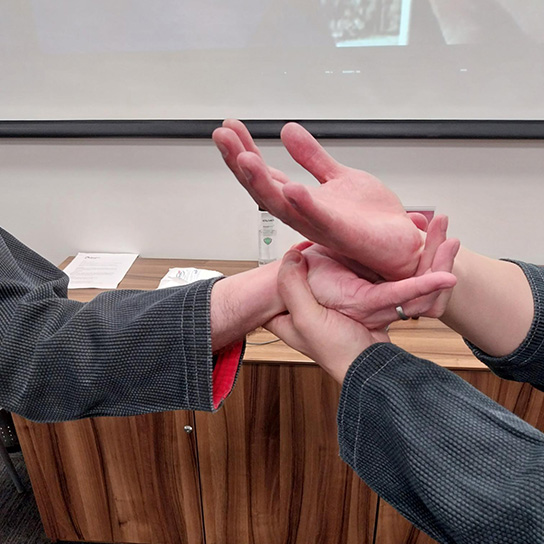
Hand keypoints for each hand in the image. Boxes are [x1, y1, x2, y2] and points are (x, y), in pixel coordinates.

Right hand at [213, 119, 425, 279]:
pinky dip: (305, 205)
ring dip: (262, 183)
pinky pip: (321, 219)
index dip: (244, 152)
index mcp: (302, 200)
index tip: (229, 128)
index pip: (265, 174)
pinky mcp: (342, 233)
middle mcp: (304, 214)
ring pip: (283, 205)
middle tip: (223, 136)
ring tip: (245, 158)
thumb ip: (313, 157)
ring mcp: (320, 225)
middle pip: (263, 188)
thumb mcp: (339, 177)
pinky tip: (292, 188)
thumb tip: (288, 131)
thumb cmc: (371, 219)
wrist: (400, 244)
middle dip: (241, 163)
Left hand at [266, 250, 386, 382]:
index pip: (265, 295)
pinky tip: (335, 263)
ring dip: (315, 268)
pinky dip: (334, 273)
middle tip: (300, 250)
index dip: (268, 278)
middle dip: (294, 268)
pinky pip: (332, 284)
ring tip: (316, 251)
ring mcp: (320, 310)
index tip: (278, 260)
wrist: (372, 360)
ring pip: (312, 282)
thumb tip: (290, 257)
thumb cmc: (337, 348)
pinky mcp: (339, 306)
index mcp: (282, 322)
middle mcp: (299, 316)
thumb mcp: (306, 317)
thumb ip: (293, 287)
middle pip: (290, 284)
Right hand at [301, 219, 457, 329]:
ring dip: (438, 259)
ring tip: (441, 230)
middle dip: (441, 264)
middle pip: (426, 296)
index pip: (400, 301)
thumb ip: (292, 285)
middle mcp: (382, 311)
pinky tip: (425, 237)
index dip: (424, 288)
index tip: (448, 277)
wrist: (314, 325)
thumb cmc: (308, 320)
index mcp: (362, 309)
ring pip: (427, 289)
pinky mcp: (389, 294)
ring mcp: (389, 303)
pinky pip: (417, 280)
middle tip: (449, 236)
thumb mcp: (296, 310)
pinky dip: (427, 259)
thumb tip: (294, 258)